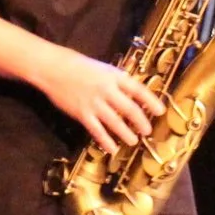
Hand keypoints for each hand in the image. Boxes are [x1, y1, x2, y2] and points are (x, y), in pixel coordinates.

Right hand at [41, 50, 163, 154]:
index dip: (151, 101)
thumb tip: (132, 92)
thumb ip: (116, 80)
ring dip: (127, 134)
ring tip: (133, 141)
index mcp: (114, 77)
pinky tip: (112, 148)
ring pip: (116, 122)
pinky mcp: (82, 114)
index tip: (161, 111)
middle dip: (142, 122)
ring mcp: (94, 103)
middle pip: (130, 109)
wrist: (54, 68)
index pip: (138, 90)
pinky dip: (106, 141)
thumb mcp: (102, 68)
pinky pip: (97, 131)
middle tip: (148, 130)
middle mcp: (107, 90)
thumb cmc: (78, 66)